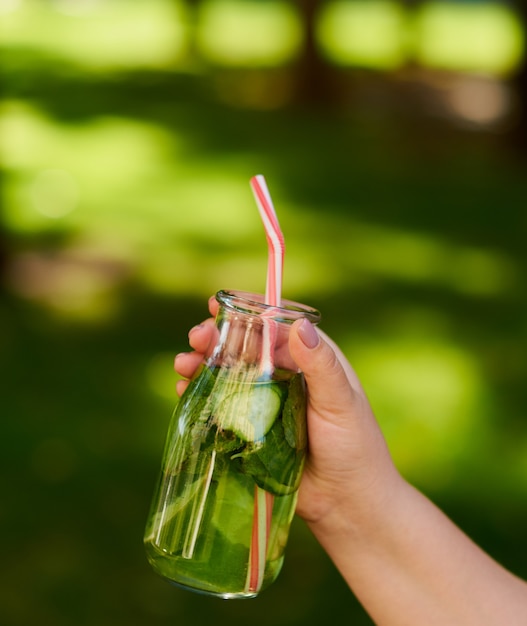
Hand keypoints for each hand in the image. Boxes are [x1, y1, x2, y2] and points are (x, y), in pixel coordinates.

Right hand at [174, 296, 399, 533]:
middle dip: (216, 338)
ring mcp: (266, 403)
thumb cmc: (354, 448)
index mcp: (311, 360)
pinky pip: (222, 405)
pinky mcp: (251, 429)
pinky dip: (202, 394)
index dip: (245, 312)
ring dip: (203, 364)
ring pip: (228, 374)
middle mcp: (285, 376)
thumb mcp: (341, 403)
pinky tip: (183, 391)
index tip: (217, 304)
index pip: (274, 326)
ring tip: (183, 364)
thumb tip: (301, 324)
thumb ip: (321, 365)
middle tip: (195, 338)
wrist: (347, 504)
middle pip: (244, 347)